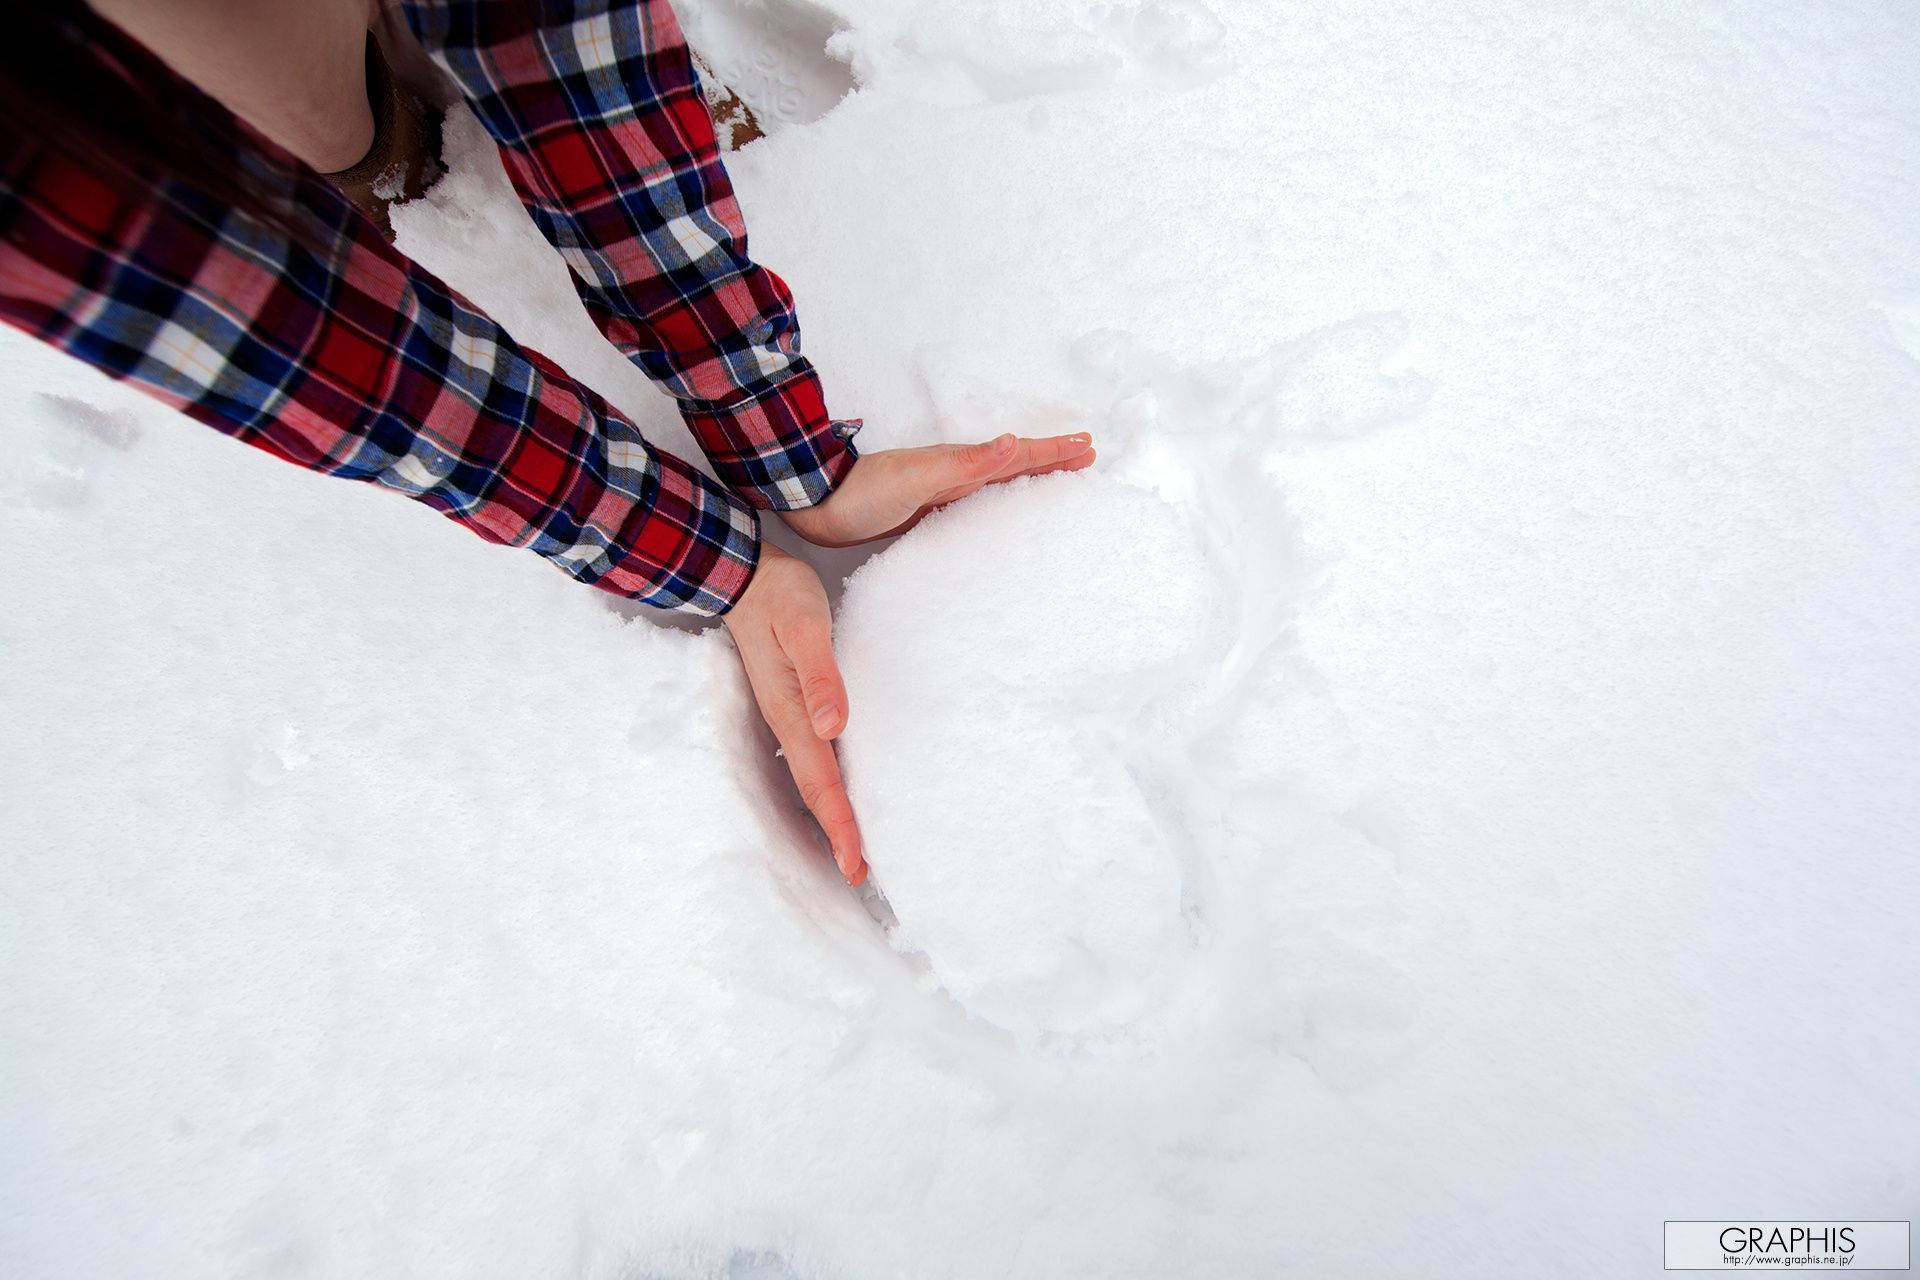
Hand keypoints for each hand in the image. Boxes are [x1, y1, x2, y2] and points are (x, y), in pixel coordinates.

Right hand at [722, 543, 866, 885]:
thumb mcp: (805, 627)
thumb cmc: (779, 597)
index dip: (840, 826)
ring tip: (853, 849)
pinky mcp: (792, 704)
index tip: (856, 866)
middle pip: (817, 792)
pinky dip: (829, 785)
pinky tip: (840, 792)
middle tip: (860, 876)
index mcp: (792, 714)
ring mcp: (787, 716)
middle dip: (837, 836)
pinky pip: (813, 758)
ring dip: (833, 816)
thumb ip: (821, 675)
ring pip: (814, 779)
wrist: (745, 576)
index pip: (821, 783)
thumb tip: (834, 724)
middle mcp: (788, 724)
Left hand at [782, 432, 1095, 547]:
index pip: (1017, 456)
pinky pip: (977, 505)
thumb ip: (962, 463)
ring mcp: (941, 493)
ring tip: (1057, 479)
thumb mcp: (915, 477)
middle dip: (1051, 460)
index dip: (1052, 453)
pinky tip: (1000, 513)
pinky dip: (999, 503)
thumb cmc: (863, 493)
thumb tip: (1010, 443)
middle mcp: (955, 475)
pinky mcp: (926, 513)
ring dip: (1030, 479)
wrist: (818, 503)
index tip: (1087, 447)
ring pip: (998, 484)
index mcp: (959, 465)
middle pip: (1014, 465)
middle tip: (1087, 456)